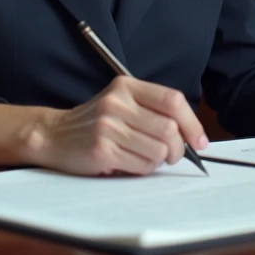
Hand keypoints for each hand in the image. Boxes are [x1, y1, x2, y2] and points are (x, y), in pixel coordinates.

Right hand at [26, 75, 206, 175]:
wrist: (54, 135)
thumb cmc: (96, 122)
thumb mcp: (122, 102)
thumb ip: (153, 110)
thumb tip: (194, 136)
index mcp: (126, 86)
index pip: (173, 100)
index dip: (192, 123)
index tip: (200, 141)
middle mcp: (117, 103)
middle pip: (169, 129)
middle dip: (178, 148)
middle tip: (172, 155)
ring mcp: (108, 126)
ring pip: (158, 150)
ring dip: (159, 161)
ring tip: (144, 157)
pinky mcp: (102, 150)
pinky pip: (142, 166)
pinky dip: (143, 169)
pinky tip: (129, 163)